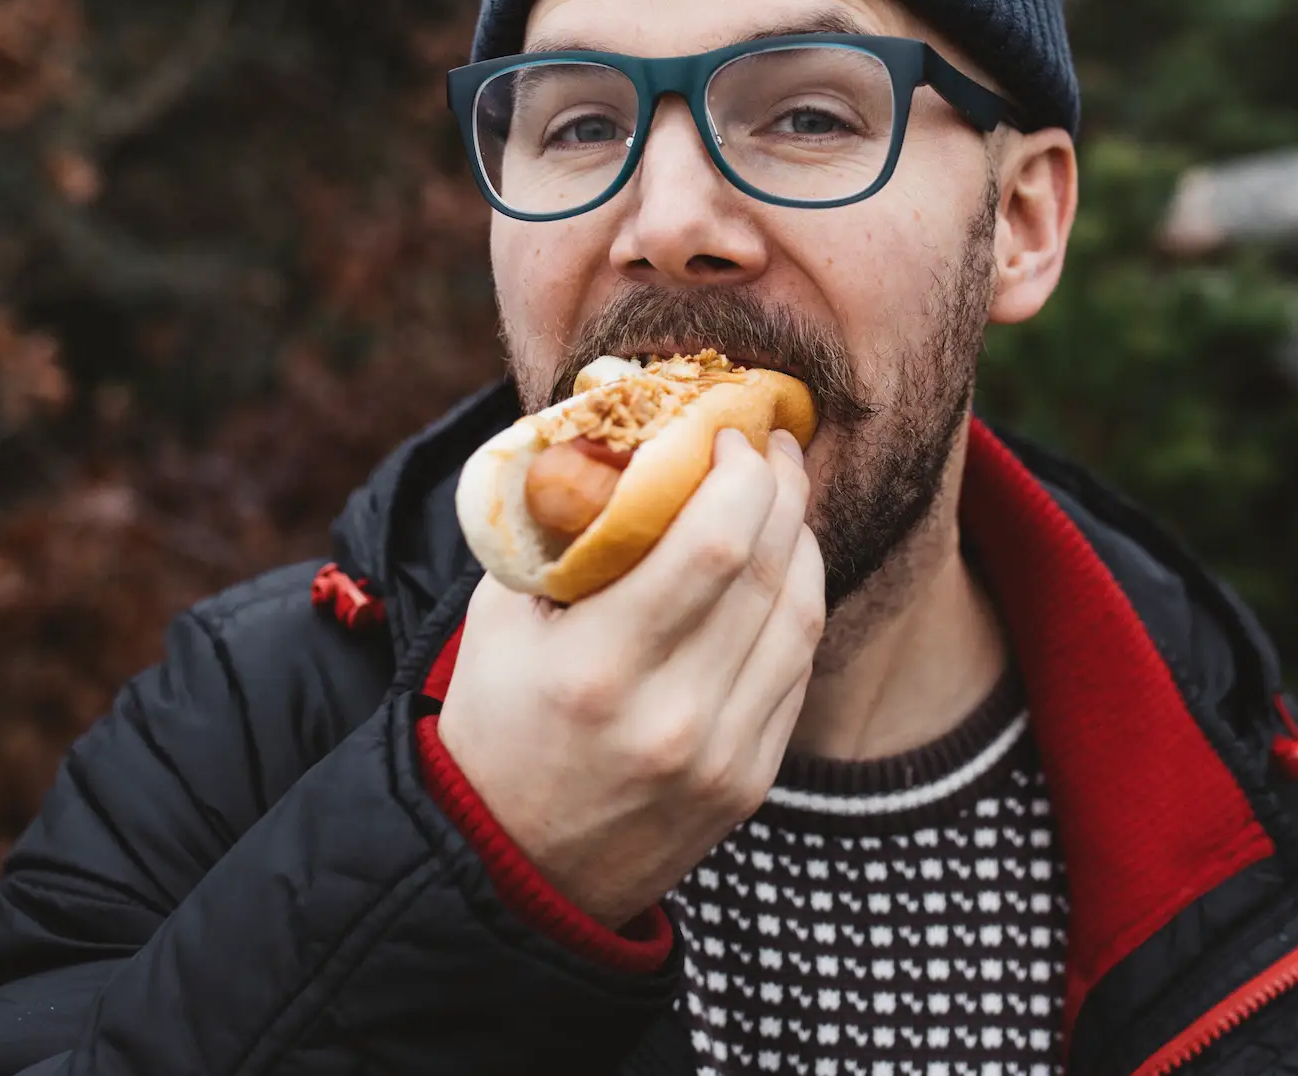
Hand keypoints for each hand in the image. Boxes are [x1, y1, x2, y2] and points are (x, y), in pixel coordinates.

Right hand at [435, 427, 824, 929]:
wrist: (508, 868)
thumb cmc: (497, 718)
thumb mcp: (500, 615)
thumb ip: (558, 525)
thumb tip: (617, 429)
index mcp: (597, 668)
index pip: (713, 544)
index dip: (738, 472)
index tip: (727, 430)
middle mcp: (671, 717)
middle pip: (767, 568)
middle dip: (779, 487)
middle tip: (767, 443)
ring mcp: (720, 757)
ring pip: (799, 615)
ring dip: (800, 538)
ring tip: (780, 494)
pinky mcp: (750, 782)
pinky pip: (797, 668)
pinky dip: (798, 601)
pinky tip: (781, 565)